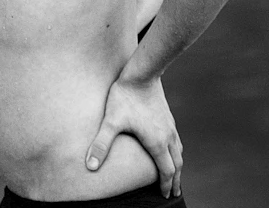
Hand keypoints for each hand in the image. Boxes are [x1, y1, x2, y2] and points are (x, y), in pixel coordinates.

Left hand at [85, 76, 181, 198]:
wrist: (141, 73)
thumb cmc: (124, 97)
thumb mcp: (111, 122)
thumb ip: (101, 144)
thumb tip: (89, 166)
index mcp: (157, 142)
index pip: (166, 170)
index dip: (166, 184)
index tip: (164, 195)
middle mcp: (168, 136)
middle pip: (177, 164)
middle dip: (175, 180)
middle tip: (173, 192)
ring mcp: (170, 126)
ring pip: (179, 151)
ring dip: (177, 166)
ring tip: (174, 174)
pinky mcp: (168, 116)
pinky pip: (176, 140)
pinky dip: (176, 152)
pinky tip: (169, 148)